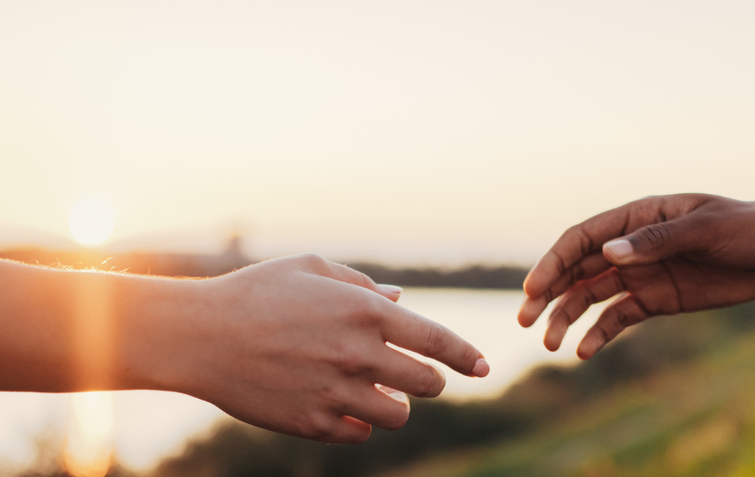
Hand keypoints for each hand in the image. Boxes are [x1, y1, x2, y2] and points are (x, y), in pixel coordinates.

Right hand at [177, 254, 488, 442]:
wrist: (199, 335)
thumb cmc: (255, 292)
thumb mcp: (312, 269)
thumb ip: (362, 284)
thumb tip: (400, 300)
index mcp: (365, 313)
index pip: (438, 341)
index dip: (468, 356)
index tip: (483, 366)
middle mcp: (358, 355)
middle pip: (427, 383)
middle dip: (429, 380)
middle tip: (415, 375)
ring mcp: (337, 393)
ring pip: (398, 415)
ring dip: (397, 404)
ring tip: (379, 392)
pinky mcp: (312, 423)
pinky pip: (359, 434)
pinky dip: (360, 422)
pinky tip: (344, 406)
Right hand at [519, 194, 754, 359]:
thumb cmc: (751, 228)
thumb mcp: (707, 229)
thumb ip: (657, 241)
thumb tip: (608, 255)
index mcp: (637, 217)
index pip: (582, 238)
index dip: (553, 261)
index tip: (534, 290)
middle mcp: (631, 246)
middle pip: (577, 269)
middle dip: (548, 293)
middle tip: (526, 320)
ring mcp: (642, 274)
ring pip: (591, 296)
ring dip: (567, 317)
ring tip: (551, 344)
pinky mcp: (656, 300)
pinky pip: (619, 318)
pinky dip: (599, 334)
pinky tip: (583, 352)